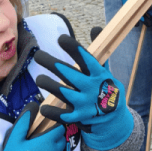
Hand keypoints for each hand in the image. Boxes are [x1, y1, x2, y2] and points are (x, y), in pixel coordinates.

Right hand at [0, 102, 65, 150]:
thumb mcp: (15, 138)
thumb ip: (25, 121)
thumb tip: (33, 105)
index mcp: (48, 141)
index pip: (60, 128)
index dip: (56, 125)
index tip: (49, 126)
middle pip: (62, 139)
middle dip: (55, 137)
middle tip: (42, 139)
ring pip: (61, 150)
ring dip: (55, 148)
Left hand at [34, 34, 133, 150]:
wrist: (113, 122)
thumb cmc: (106, 91)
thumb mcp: (106, 72)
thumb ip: (98, 52)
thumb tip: (96, 28)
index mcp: (100, 75)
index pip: (86, 59)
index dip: (73, 48)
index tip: (61, 39)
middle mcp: (92, 89)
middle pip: (69, 73)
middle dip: (51, 63)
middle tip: (38, 55)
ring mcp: (85, 105)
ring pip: (62, 92)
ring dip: (48, 84)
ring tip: (39, 79)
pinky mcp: (78, 118)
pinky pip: (60, 114)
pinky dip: (50, 110)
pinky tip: (42, 106)